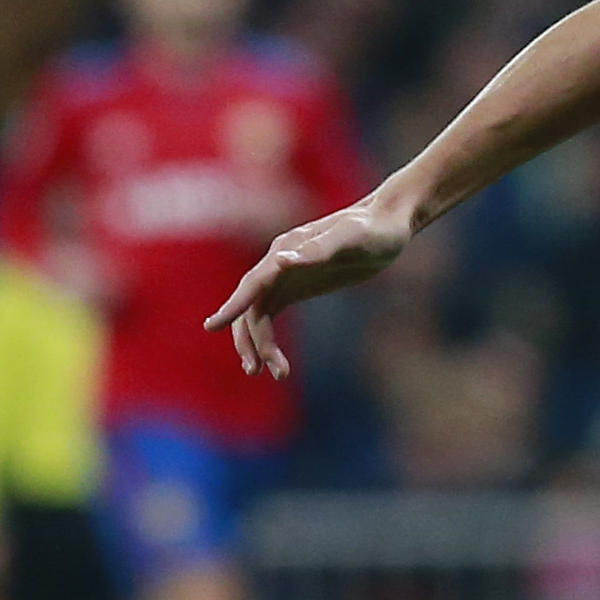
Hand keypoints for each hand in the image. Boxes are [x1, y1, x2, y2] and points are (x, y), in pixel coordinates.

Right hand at [205, 197, 412, 379]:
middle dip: (250, 339)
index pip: (253, 283)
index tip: (211, 327)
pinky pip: (270, 315)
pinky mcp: (296, 287)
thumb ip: (318, 251)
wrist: (387, 224)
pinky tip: (275, 361)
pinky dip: (268, 339)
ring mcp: (285, 276)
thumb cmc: (372, 230)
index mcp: (286, 251)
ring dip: (259, 345)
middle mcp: (278, 263)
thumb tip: (280, 262)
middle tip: (257, 371)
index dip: (233, 305)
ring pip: (258, 315)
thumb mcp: (351, 239)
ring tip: (276, 375)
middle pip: (251, 306)